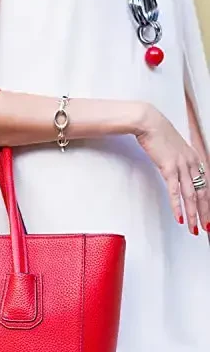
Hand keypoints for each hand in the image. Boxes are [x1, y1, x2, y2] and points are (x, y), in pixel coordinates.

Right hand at [136, 104, 209, 234]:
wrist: (148, 123)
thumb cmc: (157, 134)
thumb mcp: (173, 149)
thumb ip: (178, 161)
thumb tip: (177, 173)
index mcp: (195, 158)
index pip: (207, 185)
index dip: (209, 202)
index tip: (208, 215)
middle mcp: (193, 163)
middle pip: (203, 193)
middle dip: (205, 213)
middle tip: (206, 228)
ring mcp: (182, 165)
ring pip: (192, 195)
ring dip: (193, 214)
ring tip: (194, 228)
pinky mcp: (169, 167)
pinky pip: (175, 191)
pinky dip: (178, 206)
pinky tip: (180, 216)